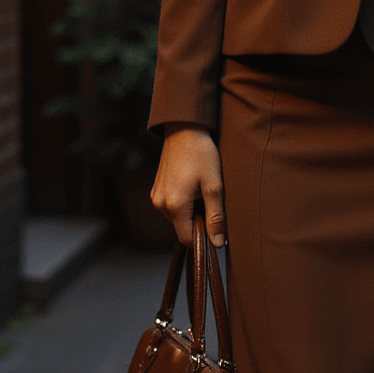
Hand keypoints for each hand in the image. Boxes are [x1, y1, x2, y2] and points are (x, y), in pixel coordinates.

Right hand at [151, 125, 224, 247]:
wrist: (184, 130)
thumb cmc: (202, 155)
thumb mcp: (214, 186)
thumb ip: (216, 217)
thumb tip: (217, 243)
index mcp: (175, 205)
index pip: (187, 239)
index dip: (203, 237)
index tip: (216, 225)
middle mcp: (160, 204)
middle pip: (182, 229)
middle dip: (197, 222)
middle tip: (210, 199)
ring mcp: (156, 197)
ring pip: (177, 219)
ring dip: (190, 212)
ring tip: (200, 190)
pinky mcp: (156, 191)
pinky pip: (171, 208)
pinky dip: (182, 204)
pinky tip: (191, 186)